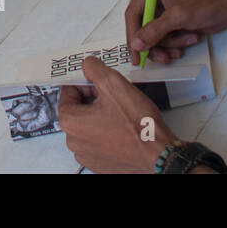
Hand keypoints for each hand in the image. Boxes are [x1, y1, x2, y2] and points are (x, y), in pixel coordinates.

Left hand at [59, 56, 170, 172]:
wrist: (158, 153)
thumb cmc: (138, 125)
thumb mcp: (114, 84)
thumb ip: (94, 69)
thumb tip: (88, 64)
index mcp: (71, 122)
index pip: (68, 92)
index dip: (85, 83)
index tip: (96, 82)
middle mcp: (74, 141)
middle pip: (78, 110)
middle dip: (92, 100)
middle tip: (112, 97)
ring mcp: (86, 155)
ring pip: (88, 126)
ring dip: (100, 117)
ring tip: (119, 114)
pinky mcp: (100, 163)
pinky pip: (97, 142)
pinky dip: (106, 134)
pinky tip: (121, 129)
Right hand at [125, 0, 226, 65]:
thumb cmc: (208, 1)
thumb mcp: (179, 16)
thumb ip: (155, 30)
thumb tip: (136, 44)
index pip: (133, 14)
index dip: (133, 36)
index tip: (135, 55)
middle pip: (141, 28)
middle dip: (156, 44)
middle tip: (164, 57)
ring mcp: (161, 9)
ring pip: (153, 36)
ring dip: (170, 44)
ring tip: (187, 40)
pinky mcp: (170, 19)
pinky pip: (163, 38)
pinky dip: (175, 43)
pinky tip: (189, 39)